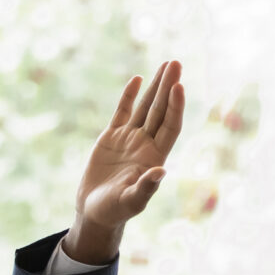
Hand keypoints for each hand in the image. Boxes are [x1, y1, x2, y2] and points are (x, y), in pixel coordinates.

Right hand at [62, 60, 185, 264]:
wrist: (94, 212)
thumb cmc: (115, 211)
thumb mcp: (131, 202)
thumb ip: (146, 188)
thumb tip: (162, 171)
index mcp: (154, 157)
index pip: (170, 126)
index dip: (176, 107)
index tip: (179, 86)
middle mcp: (145, 144)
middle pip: (161, 110)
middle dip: (168, 86)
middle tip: (176, 62)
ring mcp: (129, 139)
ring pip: (145, 107)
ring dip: (156, 86)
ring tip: (166, 64)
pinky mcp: (111, 138)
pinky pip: (123, 112)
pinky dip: (129, 96)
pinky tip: (138, 79)